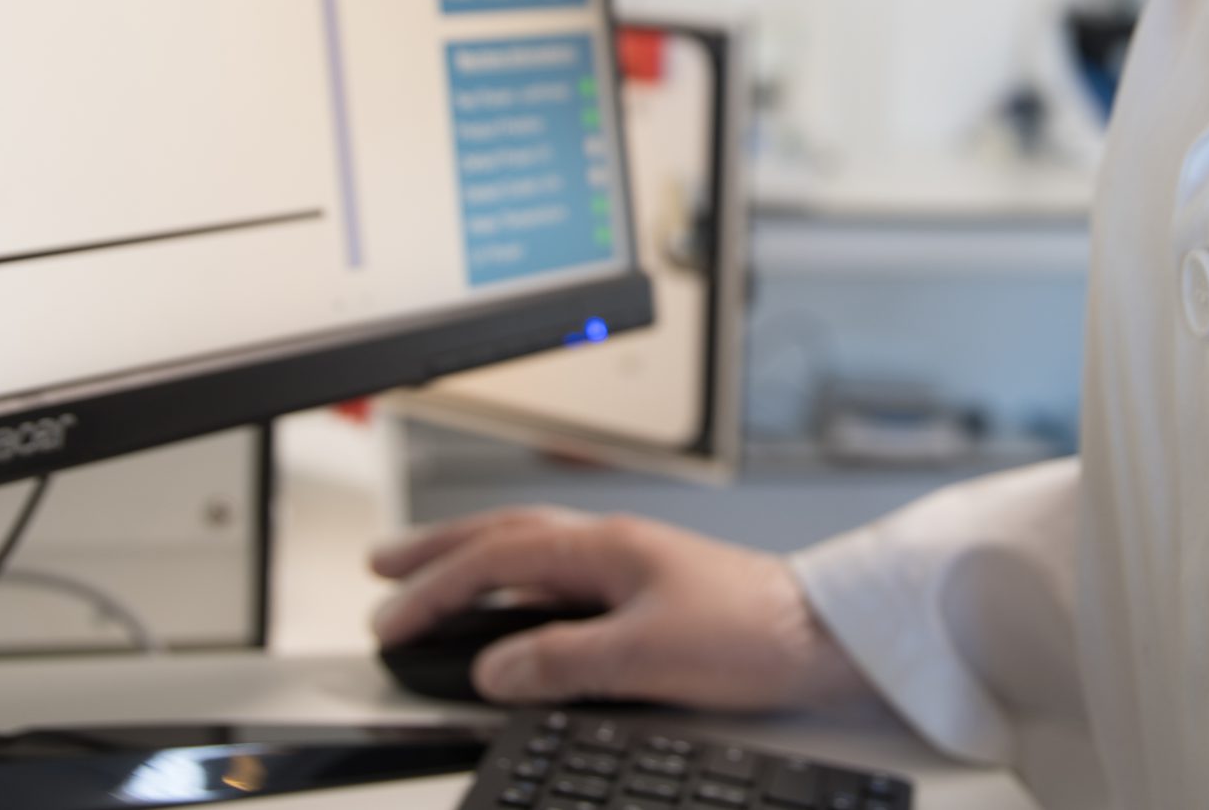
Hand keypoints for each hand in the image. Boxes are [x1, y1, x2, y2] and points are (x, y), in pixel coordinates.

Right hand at [368, 507, 869, 709]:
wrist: (824, 635)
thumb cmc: (754, 632)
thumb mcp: (647, 655)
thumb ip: (563, 660)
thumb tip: (493, 671)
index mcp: (606, 546)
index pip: (495, 559)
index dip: (433, 590)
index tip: (390, 621)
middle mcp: (612, 545)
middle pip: (503, 536)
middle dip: (437, 550)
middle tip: (384, 569)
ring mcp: (629, 565)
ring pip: (530, 551)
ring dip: (473, 563)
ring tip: (431, 580)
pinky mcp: (647, 591)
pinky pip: (558, 578)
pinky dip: (516, 586)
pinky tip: (513, 610)